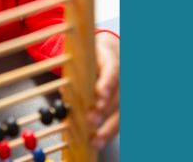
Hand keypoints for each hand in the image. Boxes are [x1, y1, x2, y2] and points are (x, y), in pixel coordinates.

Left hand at [88, 31, 119, 148]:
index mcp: (112, 59)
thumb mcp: (85, 58)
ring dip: (109, 127)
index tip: (100, 94)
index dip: (107, 83)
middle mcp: (124, 75)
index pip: (112, 70)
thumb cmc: (95, 57)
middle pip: (119, 94)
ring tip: (95, 140)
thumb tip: (64, 89)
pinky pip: (122, 119)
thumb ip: (77, 73)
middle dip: (105, 110)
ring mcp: (128, 90)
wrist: (113, 51)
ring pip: (123, 111)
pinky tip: (100, 141)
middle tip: (91, 120)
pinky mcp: (128, 104)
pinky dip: (111, 131)